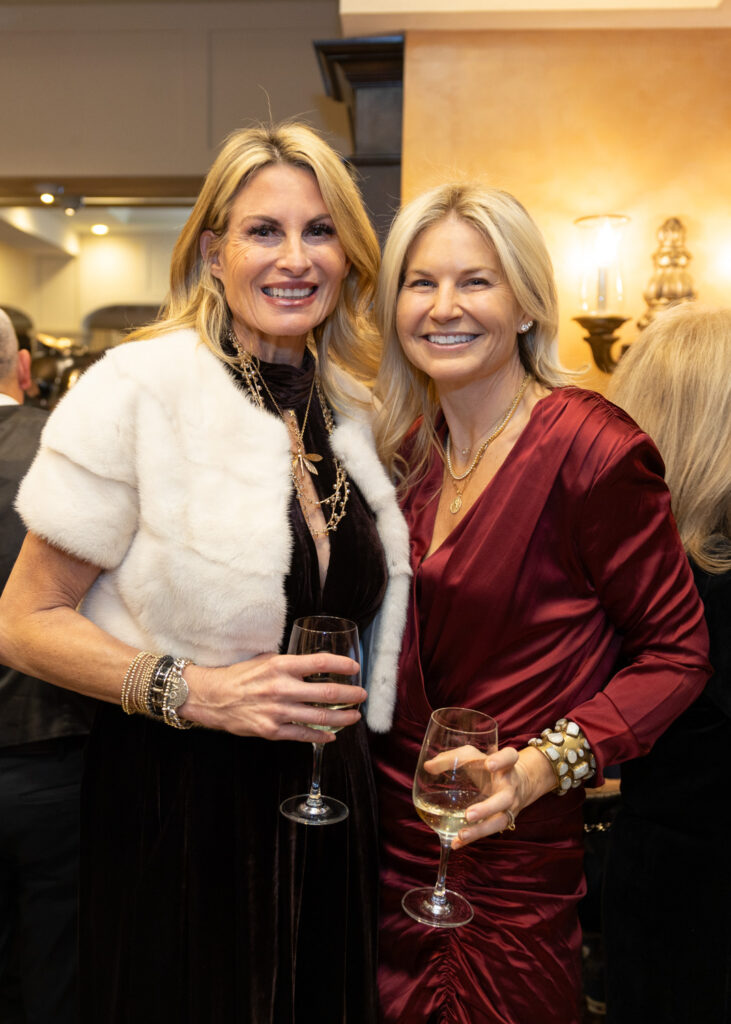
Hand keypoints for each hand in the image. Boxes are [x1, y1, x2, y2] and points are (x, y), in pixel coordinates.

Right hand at [180, 652, 364, 741]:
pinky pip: (302, 735)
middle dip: (350, 695)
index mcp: (281, 666)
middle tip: (361, 696)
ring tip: (354, 716)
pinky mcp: (271, 730)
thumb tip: (314, 665)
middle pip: (326, 692)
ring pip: (319, 716)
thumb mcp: (265, 660)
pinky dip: (320, 736)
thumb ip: (289, 664)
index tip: (355, 668)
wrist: (212, 697)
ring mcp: (277, 711)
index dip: (342, 665)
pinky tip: (332, 735)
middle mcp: (281, 688)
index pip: (320, 662)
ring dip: (342, 717)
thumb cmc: (239, 676)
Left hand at [451, 745, 555, 849]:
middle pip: (504, 799)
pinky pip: (489, 832)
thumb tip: (428, 766)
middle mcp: (510, 787)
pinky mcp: (503, 821)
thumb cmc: (488, 766)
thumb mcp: (473, 757)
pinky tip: (456, 843)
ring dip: (480, 830)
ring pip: (499, 821)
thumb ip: (451, 758)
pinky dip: (472, 838)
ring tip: (461, 835)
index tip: (489, 764)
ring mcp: (509, 807)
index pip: (510, 757)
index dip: (502, 760)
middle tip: (469, 814)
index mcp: (505, 765)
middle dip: (488, 808)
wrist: (518, 784)